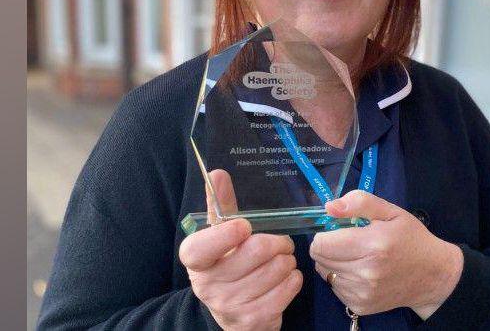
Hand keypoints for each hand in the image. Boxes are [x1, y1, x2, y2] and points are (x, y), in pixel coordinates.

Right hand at [179, 170, 303, 329]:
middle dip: (278, 241)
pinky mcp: (254, 320)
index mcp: (195, 260)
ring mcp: (230, 306)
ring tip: (281, 260)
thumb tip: (217, 173)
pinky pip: (288, 288)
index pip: (202, 247)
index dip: (226, 235)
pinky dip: (294, 278)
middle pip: (256, 251)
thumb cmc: (226, 263)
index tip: (244, 227)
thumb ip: (220, 204)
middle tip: (281, 242)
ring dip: (288, 260)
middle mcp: (208, 285)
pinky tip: (285, 277)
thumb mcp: (219, 235)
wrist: (229, 312)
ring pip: (277, 269)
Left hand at [309, 190, 462, 318]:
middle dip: (328, 247)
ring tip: (357, 257)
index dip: (324, 234)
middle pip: (319, 259)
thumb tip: (329, 207)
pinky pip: (335, 288)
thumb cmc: (411, 238)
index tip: (337, 230)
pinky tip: (360, 272)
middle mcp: (366, 273)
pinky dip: (342, 278)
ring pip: (325, 273)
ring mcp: (363, 293)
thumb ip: (359, 203)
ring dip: (334, 263)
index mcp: (373, 245)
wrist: (432, 275)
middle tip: (349, 242)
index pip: (321, 244)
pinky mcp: (361, 306)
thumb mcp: (390, 211)